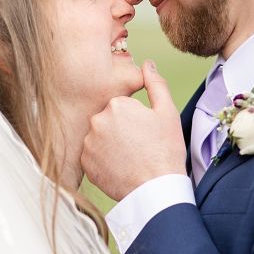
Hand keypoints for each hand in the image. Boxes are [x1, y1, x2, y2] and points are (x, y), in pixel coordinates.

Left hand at [82, 60, 186, 200]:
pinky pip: (92, 155)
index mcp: (116, 104)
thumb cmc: (165, 150)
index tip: (145, 133)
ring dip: (109, 144)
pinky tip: (118, 166)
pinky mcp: (85, 163)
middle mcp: (97, 120)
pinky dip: (103, 160)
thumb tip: (147, 64)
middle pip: (108, 120)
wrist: (156, 189)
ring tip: (129, 158)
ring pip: (98, 137)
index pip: (121, 106)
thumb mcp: (167, 112)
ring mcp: (88, 143)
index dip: (135, 119)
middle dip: (120, 130)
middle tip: (138, 146)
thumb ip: (156, 84)